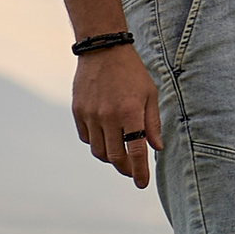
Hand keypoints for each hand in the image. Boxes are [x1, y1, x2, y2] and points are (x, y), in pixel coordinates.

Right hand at [72, 43, 161, 192]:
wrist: (103, 50)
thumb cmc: (132, 72)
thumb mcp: (150, 94)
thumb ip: (153, 123)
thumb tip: (156, 148)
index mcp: (130, 112)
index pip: (136, 151)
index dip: (140, 171)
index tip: (142, 183)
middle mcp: (108, 116)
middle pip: (115, 157)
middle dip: (125, 168)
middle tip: (132, 171)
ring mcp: (90, 115)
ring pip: (99, 151)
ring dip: (110, 157)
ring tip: (120, 154)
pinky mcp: (78, 112)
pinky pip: (87, 138)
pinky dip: (97, 143)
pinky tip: (106, 137)